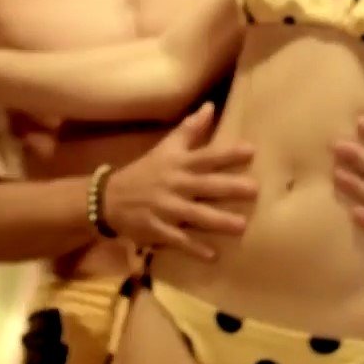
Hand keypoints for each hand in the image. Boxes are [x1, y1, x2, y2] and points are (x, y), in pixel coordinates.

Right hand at [102, 103, 257, 260]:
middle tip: (255, 190)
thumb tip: (210, 106)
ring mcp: (166, 208)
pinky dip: (194, 248)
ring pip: (195, 215)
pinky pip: (178, 239)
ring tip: (242, 226)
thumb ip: (189, 129)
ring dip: (218, 221)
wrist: (109, 198)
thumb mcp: (165, 148)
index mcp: (178, 164)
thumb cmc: (145, 171)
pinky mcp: (157, 229)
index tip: (251, 151)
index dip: (227, 154)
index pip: (206, 156)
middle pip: (206, 185)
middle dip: (229, 188)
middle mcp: (175, 185)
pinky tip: (213, 256)